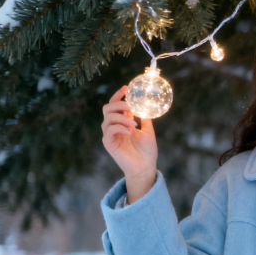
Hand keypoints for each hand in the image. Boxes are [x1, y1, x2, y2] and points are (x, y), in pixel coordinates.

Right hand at [101, 85, 157, 201]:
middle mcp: (114, 126)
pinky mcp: (108, 143)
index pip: (115, 105)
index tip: (126, 87)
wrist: (145, 167)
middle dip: (117, 104)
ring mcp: (110, 135)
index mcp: (123, 121)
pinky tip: (130, 130)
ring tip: (134, 124)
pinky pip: (109, 130)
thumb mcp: (148, 131)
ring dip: (121, 118)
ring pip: (108, 118)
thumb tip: (147, 105)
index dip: (118, 95)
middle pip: (107, 108)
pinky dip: (120, 127)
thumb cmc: (147, 151)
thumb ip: (145, 118)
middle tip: (130, 106)